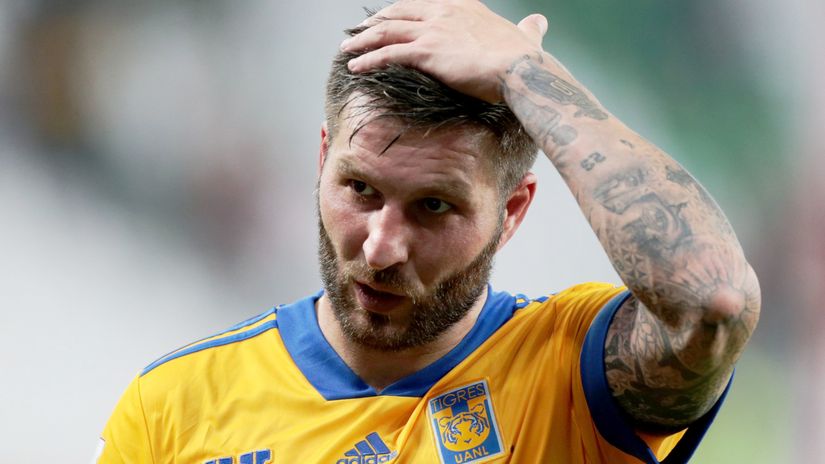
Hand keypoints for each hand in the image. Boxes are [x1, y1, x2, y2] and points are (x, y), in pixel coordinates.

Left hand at [340, 0, 547, 102]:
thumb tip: (539, 23)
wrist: (519, 70)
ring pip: (387, 31)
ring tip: (347, 48)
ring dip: (363, 40)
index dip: (401, 11)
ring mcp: (433, 30)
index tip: (388, 18)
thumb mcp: (526, 35)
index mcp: (463, 7)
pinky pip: (388, 54)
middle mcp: (443, 12)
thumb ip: (528, 28)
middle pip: (398, 12)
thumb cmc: (524, 59)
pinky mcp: (426, 52)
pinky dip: (368, 59)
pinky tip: (355, 66)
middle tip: (359, 31)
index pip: (422, 4)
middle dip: (375, 22)